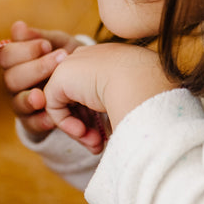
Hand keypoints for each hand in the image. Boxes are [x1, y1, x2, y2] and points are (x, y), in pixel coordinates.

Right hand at [0, 20, 81, 139]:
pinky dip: (41, 120)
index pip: (6, 55)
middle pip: (10, 79)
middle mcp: (14, 83)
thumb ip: (40, 37)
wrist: (86, 85)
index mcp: (15, 62)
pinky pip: (31, 124)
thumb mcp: (58, 45)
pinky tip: (52, 117)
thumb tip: (18, 26)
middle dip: (34, 70)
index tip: (47, 45)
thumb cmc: (68, 60)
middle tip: (59, 61)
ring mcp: (22, 104)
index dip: (24, 51)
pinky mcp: (32, 123)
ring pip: (17, 102)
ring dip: (30, 98)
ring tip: (43, 96)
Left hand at [43, 43, 176, 153]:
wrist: (141, 81)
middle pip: (80, 99)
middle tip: (99, 145)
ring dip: (79, 129)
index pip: (96, 91)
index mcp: (111, 60)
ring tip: (95, 144)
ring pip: (67, 105)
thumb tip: (112, 127)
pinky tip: (82, 133)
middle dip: (88, 127)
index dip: (99, 117)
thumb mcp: (134, 97)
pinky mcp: (60, 76)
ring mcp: (74, 64)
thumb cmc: (149, 92)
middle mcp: (92, 58)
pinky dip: (66, 123)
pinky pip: (54, 105)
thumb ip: (117, 105)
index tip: (110, 134)